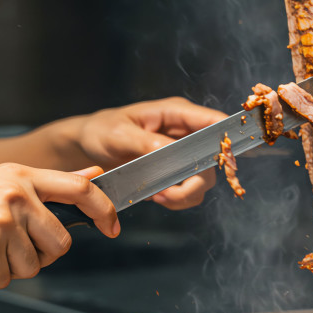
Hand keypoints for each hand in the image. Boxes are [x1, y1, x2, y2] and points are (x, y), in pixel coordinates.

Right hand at [0, 163, 115, 289]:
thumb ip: (44, 183)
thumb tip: (90, 177)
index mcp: (19, 175)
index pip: (80, 189)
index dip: (105, 209)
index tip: (113, 226)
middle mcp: (16, 193)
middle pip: (61, 241)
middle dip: (41, 256)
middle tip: (9, 252)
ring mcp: (2, 219)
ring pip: (33, 266)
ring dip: (6, 268)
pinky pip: (2, 280)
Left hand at [64, 97, 226, 209]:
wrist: (86, 148)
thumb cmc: (101, 131)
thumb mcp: (119, 133)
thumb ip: (146, 142)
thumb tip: (170, 152)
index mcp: (176, 113)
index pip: (214, 122)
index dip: (225, 139)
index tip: (224, 160)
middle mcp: (184, 133)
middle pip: (214, 158)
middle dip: (197, 179)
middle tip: (171, 193)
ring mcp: (181, 154)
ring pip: (203, 178)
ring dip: (186, 194)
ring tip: (160, 196)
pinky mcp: (173, 172)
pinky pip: (188, 190)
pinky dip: (177, 199)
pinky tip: (158, 197)